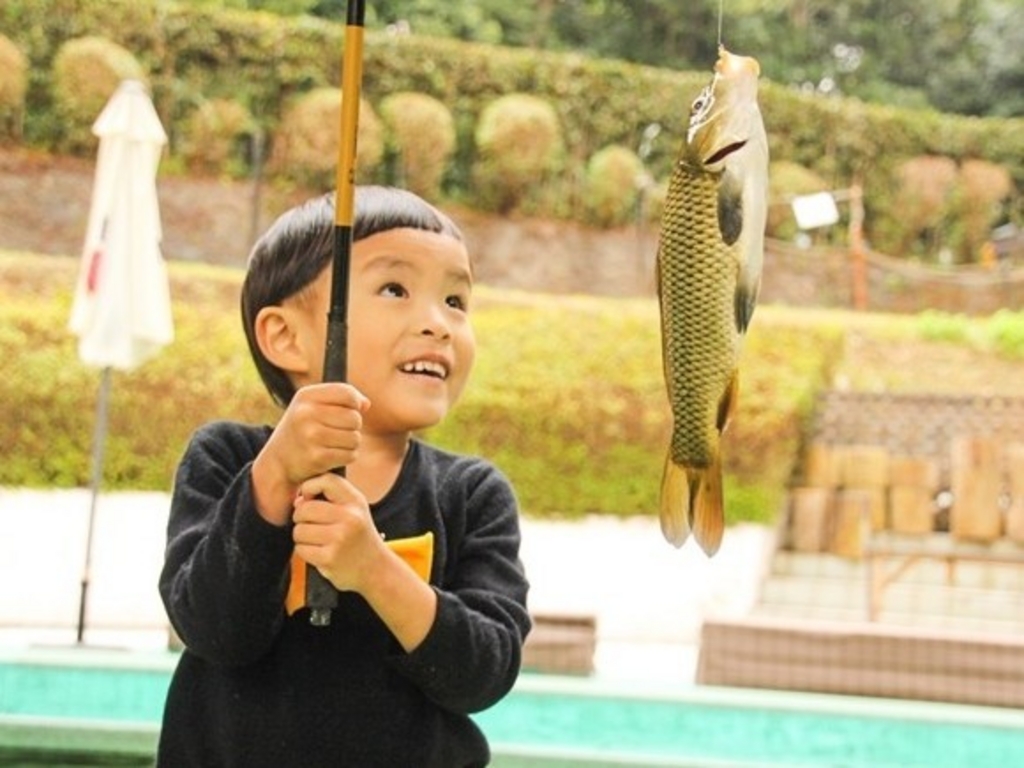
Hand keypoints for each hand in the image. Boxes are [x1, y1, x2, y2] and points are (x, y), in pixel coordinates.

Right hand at [252, 383, 369, 523]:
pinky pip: (350, 455)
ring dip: (351, 443)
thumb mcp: (312, 405)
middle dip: (353, 427)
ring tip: (335, 443)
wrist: (278, 460)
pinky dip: (347, 456)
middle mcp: (306, 414)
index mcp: (306, 396)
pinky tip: (334, 455)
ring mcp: (310, 436)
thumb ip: (341, 397)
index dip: (355, 404)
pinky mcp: (316, 458)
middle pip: (355, 418)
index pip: (347, 393)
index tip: (347, 411)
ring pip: (355, 438)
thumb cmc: (302, 428)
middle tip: (339, 431)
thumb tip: (366, 404)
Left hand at [292, 472, 385, 592]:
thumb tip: (297, 501)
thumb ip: (329, 497)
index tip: (308, 499)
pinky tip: (320, 553)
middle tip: (312, 524)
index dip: (309, 487)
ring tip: (319, 541)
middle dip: (301, 518)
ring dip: (303, 537)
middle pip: (305, 509)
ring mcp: (340, 539)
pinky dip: (306, 552)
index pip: (325, 481)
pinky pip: (301, 549)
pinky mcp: (329, 559)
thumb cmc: (358, 535)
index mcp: (355, 501)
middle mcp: (350, 518)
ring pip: (299, 531)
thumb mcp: (354, 509)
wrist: (375, 568)